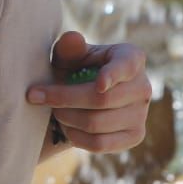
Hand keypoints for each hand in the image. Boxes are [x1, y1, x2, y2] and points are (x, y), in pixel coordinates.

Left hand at [27, 31, 152, 152]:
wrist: (85, 97)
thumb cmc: (77, 69)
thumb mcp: (70, 55)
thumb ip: (69, 47)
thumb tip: (73, 39)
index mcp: (131, 58)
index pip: (126, 66)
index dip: (114, 75)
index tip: (99, 84)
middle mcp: (143, 86)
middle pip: (102, 99)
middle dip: (65, 99)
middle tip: (39, 97)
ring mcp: (141, 114)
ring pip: (98, 123)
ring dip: (67, 119)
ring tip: (54, 111)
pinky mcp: (135, 136)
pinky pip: (101, 144)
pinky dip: (77, 137)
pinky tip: (66, 128)